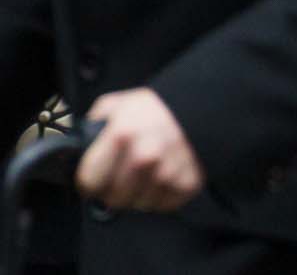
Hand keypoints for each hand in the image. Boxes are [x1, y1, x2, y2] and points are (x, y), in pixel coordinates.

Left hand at [76, 89, 203, 212]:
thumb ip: (94, 124)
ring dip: (139, 195)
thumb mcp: (118, 104)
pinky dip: (161, 196)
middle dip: (114, 190)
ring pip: (137, 205)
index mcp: (122, 135)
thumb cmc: (158, 106)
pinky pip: (163, 205)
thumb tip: (78, 146)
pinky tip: (163, 178)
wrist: (205, 104)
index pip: (89, 182)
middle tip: (124, 177)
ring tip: (146, 175)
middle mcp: (144, 157)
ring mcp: (167, 173)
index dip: (90, 182)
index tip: (95, 180)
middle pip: (113, 199)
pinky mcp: (187, 183)